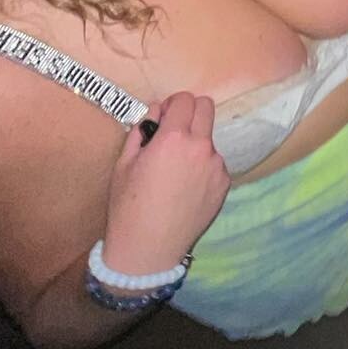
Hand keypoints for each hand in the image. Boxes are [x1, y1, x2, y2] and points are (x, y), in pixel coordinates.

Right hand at [102, 91, 229, 274]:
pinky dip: (202, 167)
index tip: (164, 117)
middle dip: (190, 111)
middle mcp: (200, 147)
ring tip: (176, 171)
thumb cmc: (128, 206)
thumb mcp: (124, 163)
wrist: (148, 249)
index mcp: (173, 138)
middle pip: (206, 107)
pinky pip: (214, 163)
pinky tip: (186, 188)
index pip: (184, 99)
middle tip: (175, 131)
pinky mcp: (224, 184)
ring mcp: (216, 166)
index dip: (172, 104)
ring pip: (210, 138)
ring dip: (196, 143)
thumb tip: (156, 112)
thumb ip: (142, 130)